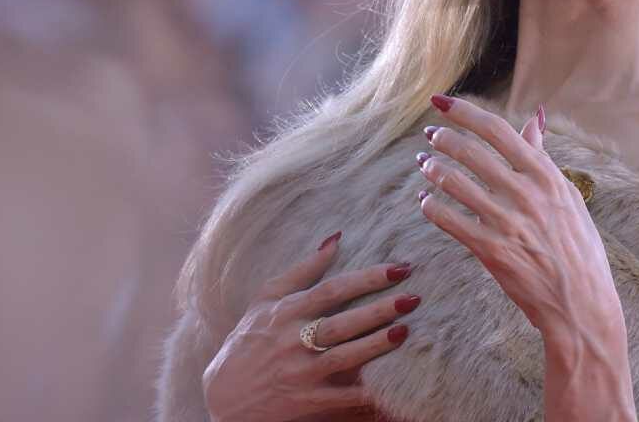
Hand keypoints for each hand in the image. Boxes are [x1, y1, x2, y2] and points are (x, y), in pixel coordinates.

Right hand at [202, 234, 418, 421]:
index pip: (332, 290)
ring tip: (404, 331)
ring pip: (343, 357)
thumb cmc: (249, 340)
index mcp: (286, 312)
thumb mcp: (265, 300)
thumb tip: (336, 238)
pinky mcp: (304, 401)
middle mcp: (292, 340)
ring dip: (375, 345)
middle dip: (379, 310)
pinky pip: (340, 397)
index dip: (367, 278)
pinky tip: (390, 383)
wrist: (224, 396)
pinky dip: (364, 393)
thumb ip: (302, 270)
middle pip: (341, 322)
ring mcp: (298, 372)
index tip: (400, 268)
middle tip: (414, 298)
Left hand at [417, 96, 619, 336]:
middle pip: (472, 153)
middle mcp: (527, 194)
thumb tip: (534, 119)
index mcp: (547, 177)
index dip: (466, 113)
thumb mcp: (569, 198)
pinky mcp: (490, 250)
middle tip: (431, 136)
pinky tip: (425, 201)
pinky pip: (448, 220)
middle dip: (444, 139)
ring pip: (455, 183)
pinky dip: (431, 206)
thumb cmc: (579, 250)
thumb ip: (544, 158)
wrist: (581, 304)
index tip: (443, 103)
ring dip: (433, 169)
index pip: (499, 131)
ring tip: (424, 164)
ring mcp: (507, 222)